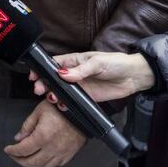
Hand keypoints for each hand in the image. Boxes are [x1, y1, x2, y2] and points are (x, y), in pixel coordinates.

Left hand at [3, 100, 86, 166]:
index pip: (23, 150)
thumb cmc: (62, 106)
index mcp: (42, 136)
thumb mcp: (39, 111)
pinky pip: (56, 165)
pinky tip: (42, 159)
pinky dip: (46, 164)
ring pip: (44, 166)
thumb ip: (27, 126)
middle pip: (32, 161)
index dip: (12, 151)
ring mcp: (62, 152)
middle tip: (14, 156)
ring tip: (26, 158)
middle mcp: (52, 147)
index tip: (8, 149)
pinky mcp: (70, 153)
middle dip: (20, 160)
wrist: (81, 109)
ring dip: (32, 164)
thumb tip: (19, 138)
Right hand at [28, 51, 154, 104]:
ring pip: (61, 91)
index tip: (34, 75)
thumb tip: (63, 74)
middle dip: (44, 84)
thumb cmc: (116, 63)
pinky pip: (72, 101)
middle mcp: (74, 73)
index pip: (54, 63)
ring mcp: (79, 86)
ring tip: (52, 98)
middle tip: (40, 90)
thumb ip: (80, 70)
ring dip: (53, 95)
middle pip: (53, 79)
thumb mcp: (97, 63)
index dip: (42, 69)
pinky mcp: (87, 97)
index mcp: (74, 60)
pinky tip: (63, 106)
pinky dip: (65, 105)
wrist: (133, 77)